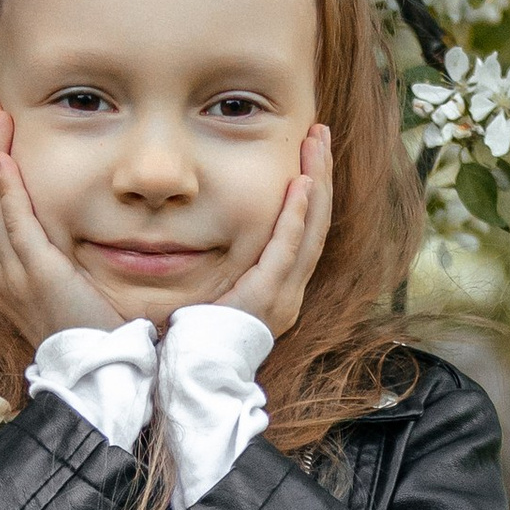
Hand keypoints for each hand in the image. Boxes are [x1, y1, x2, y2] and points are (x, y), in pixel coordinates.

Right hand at [0, 105, 126, 342]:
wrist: (98, 372)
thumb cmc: (89, 336)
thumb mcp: (65, 292)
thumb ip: (54, 262)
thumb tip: (62, 234)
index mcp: (2, 280)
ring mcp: (12, 277)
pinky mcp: (36, 275)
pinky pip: (12, 224)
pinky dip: (5, 189)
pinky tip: (3, 158)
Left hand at [214, 124, 330, 338]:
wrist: (189, 375)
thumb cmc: (193, 335)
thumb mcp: (216, 288)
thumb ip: (227, 260)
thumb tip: (208, 222)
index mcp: (279, 288)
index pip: (304, 230)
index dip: (312, 189)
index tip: (310, 152)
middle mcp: (288, 292)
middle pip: (316, 223)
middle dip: (320, 175)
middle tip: (320, 133)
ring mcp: (282, 297)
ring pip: (310, 231)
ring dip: (315, 184)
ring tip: (316, 146)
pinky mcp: (267, 299)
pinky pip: (287, 250)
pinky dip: (295, 217)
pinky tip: (300, 185)